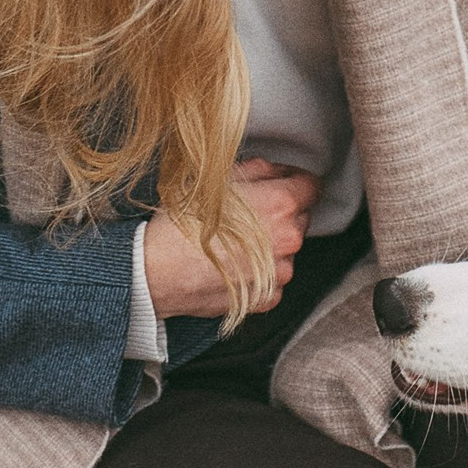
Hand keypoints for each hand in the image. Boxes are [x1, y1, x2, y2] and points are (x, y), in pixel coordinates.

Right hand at [141, 159, 315, 317]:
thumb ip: (257, 170)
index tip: (280, 183)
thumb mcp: (216, 181)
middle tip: (247, 213)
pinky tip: (233, 266)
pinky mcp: (267, 298)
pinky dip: (260, 272)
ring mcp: (280, 274)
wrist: (156, 272)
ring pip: (286, 251)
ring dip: (270, 245)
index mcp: (281, 205)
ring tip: (235, 243)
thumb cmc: (180, 225)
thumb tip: (275, 170)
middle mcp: (289, 241)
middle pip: (299, 218)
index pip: (311, 186)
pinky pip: (273, 279)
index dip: (294, 181)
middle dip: (280, 213)